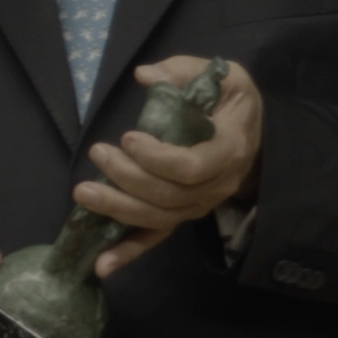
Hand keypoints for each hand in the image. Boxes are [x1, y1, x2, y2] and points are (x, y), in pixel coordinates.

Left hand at [77, 57, 264, 275]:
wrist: (254, 136)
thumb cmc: (234, 103)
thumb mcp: (224, 76)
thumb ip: (185, 71)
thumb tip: (146, 75)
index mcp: (227, 151)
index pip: (192, 167)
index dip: (158, 159)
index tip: (129, 138)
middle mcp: (215, 187)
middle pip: (169, 196)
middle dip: (128, 179)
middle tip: (98, 154)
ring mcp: (197, 205)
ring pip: (158, 218)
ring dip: (118, 210)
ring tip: (84, 194)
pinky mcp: (181, 214)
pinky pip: (156, 237)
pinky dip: (128, 253)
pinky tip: (101, 266)